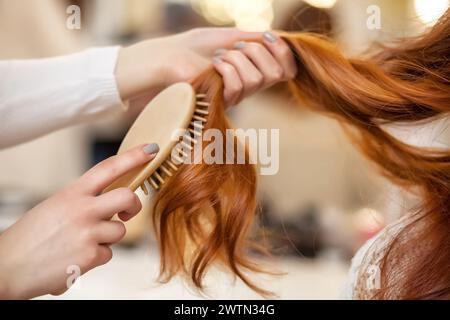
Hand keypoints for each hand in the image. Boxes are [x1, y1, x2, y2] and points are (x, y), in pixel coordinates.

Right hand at [0, 144, 158, 298]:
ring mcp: (88, 232)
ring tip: (80, 243)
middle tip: (126, 212)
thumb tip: (112, 201)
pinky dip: (95, 257)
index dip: (133, 157)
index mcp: (72, 193)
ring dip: (106, 239)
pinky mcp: (91, 255)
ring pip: (119, 231)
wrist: (7, 267)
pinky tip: (75, 258)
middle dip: (133, 205)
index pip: (109, 168)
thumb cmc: (31, 237)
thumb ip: (83, 200)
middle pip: (127, 197)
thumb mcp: (56, 206)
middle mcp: (82, 209)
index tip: (151, 150)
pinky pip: (108, 254)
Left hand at [115, 28, 296, 106]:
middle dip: (258, 51)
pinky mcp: (221, 103)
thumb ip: (254, 39)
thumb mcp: (227, 37)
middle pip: (277, 73)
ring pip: (258, 79)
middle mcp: (248, 86)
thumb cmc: (191, 47)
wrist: (164, 59)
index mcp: (253, 69)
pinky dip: (227, 69)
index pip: (287, 69)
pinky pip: (238, 87)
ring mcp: (235, 97)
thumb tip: (282, 38)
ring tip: (217, 56)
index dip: (285, 52)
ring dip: (237, 59)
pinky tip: (212, 64)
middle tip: (234, 46)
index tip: (267, 36)